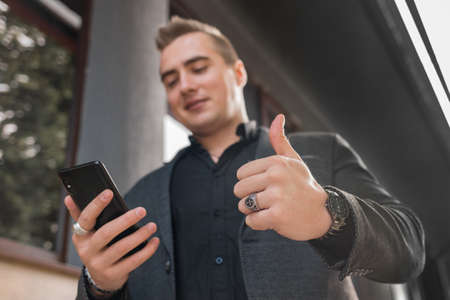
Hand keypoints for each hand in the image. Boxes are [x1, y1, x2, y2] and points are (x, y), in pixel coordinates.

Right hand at [64, 189, 159, 291]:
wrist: (100, 278)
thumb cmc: (96, 247)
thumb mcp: (86, 234)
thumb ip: (81, 215)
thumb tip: (69, 197)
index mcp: (80, 237)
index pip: (86, 219)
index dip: (96, 205)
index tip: (109, 192)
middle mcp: (87, 251)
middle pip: (106, 233)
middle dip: (125, 220)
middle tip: (142, 210)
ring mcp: (100, 264)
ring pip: (121, 248)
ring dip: (139, 236)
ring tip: (152, 226)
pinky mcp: (114, 274)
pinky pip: (133, 262)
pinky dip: (146, 251)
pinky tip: (154, 241)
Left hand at [234, 114, 330, 240]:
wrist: (323, 214)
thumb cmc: (303, 185)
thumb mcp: (294, 161)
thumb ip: (281, 141)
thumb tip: (279, 116)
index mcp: (276, 162)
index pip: (241, 173)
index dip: (250, 183)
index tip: (267, 186)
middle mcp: (276, 176)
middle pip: (239, 189)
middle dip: (248, 197)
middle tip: (268, 200)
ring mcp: (277, 196)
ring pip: (244, 205)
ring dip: (253, 211)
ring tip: (271, 208)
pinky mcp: (277, 216)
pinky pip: (251, 221)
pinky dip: (258, 223)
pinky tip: (273, 219)